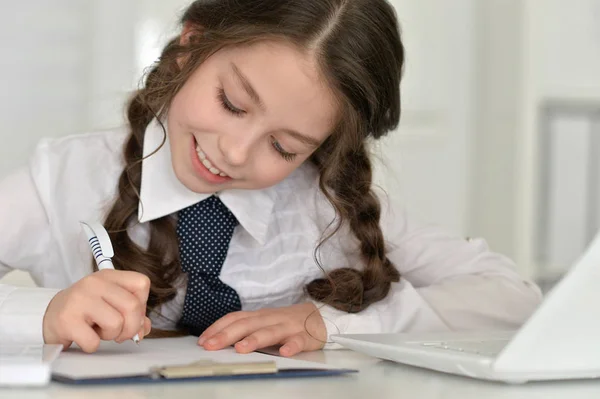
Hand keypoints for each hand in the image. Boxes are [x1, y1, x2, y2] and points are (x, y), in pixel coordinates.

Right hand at [43, 269, 151, 352]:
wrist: (50, 314)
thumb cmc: (86, 309)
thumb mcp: (111, 303)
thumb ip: (133, 313)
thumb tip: (144, 329)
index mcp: (109, 276)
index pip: (141, 283)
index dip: (142, 304)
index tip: (130, 314)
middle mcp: (95, 283)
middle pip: (132, 306)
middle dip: (131, 327)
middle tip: (119, 332)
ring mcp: (80, 300)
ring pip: (116, 323)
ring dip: (111, 335)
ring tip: (99, 331)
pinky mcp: (67, 320)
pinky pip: (94, 341)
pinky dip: (92, 346)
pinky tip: (84, 337)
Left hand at [198, 303, 326, 356]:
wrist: (321, 316)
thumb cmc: (286, 323)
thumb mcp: (264, 323)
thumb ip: (245, 329)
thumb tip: (217, 341)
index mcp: (259, 316)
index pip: (235, 318)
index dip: (218, 328)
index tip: (202, 341)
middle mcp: (271, 319)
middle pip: (247, 325)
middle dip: (227, 335)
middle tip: (210, 346)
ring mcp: (289, 327)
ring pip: (270, 332)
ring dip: (255, 339)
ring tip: (240, 349)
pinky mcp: (306, 337)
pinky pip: (298, 341)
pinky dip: (292, 346)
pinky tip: (284, 353)